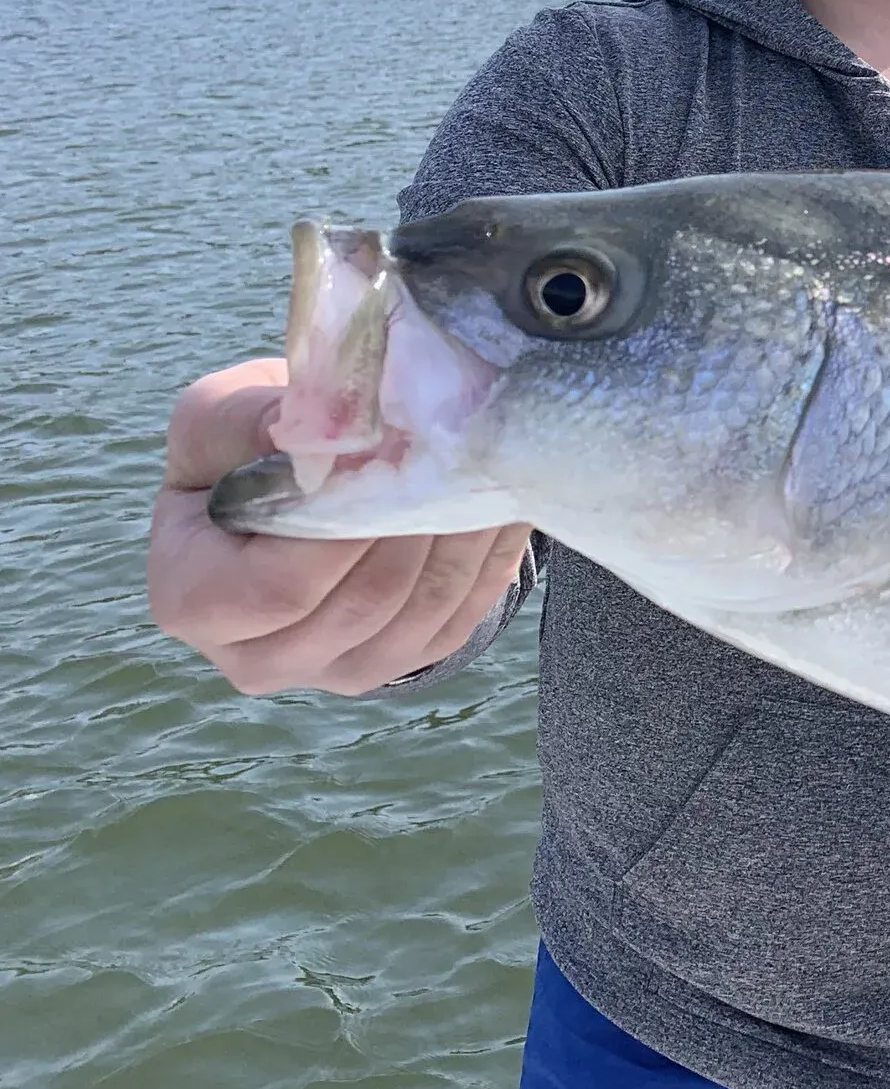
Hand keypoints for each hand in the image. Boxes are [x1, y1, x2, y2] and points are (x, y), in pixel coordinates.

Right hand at [148, 357, 532, 695]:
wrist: (290, 487)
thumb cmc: (241, 449)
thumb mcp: (221, 417)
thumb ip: (253, 421)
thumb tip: (323, 434)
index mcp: (192, 601)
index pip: (278, 588)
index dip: (342, 530)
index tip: (388, 457)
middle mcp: (255, 656)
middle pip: (362, 603)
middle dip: (416, 521)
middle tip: (457, 454)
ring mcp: (331, 671)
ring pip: (418, 611)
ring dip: (462, 536)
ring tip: (486, 467)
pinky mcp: (395, 664)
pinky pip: (457, 618)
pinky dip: (486, 558)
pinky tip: (498, 501)